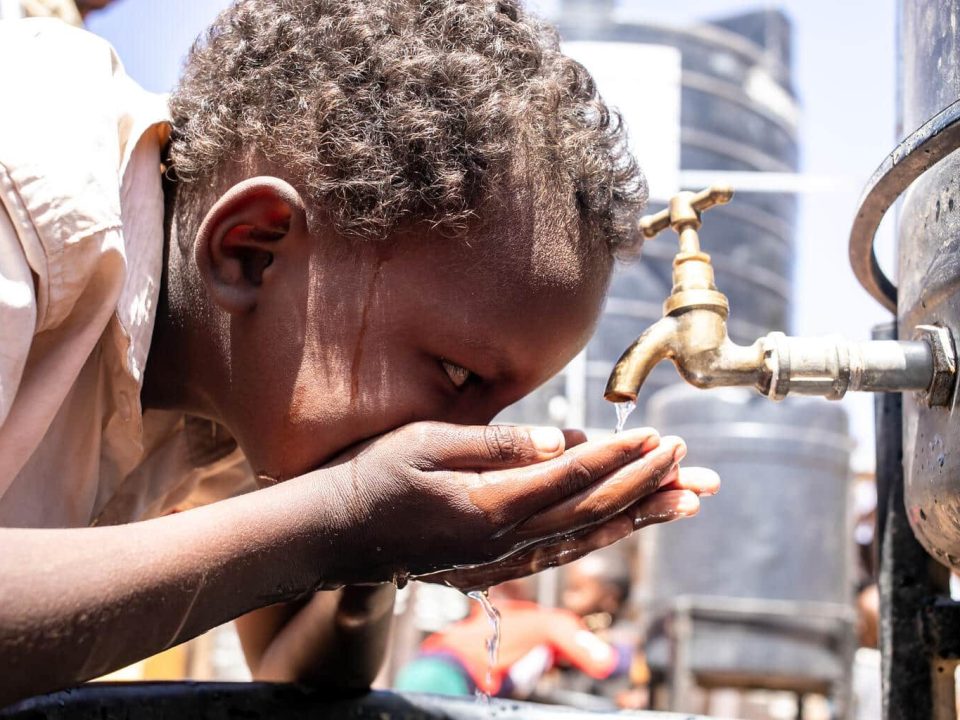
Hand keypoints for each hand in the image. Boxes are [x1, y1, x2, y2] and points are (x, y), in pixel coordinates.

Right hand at [321, 422, 713, 584]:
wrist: (335, 532)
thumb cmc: (372, 476)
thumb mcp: (425, 442)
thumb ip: (494, 445)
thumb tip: (557, 441)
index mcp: (487, 506)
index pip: (570, 478)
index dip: (618, 456)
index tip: (658, 437)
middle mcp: (502, 541)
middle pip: (591, 513)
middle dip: (648, 487)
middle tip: (696, 469)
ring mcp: (498, 560)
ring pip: (584, 539)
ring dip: (638, 518)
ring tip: (686, 502)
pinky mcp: (491, 567)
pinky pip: (559, 553)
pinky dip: (599, 538)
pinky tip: (625, 525)